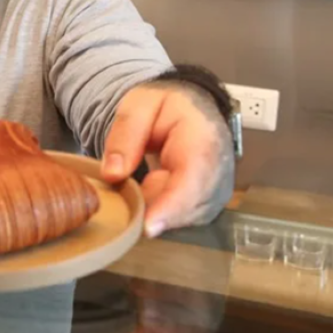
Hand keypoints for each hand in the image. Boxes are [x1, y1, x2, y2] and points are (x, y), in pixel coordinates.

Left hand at [100, 83, 233, 238]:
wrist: (193, 108)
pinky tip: (147, 193)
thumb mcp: (138, 105)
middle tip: (124, 200)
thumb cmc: (166, 107)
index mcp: (203, 138)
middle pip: (189, 207)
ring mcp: (216, 191)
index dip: (172, 206)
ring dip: (155, 211)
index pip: (193, 178)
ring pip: (183, 218)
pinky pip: (180, 220)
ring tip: (138, 185)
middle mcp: (219, 170)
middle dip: (153, 211)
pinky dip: (159, 212)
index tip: (147, 226)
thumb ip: (125, 135)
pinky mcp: (207, 204)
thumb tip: (112, 174)